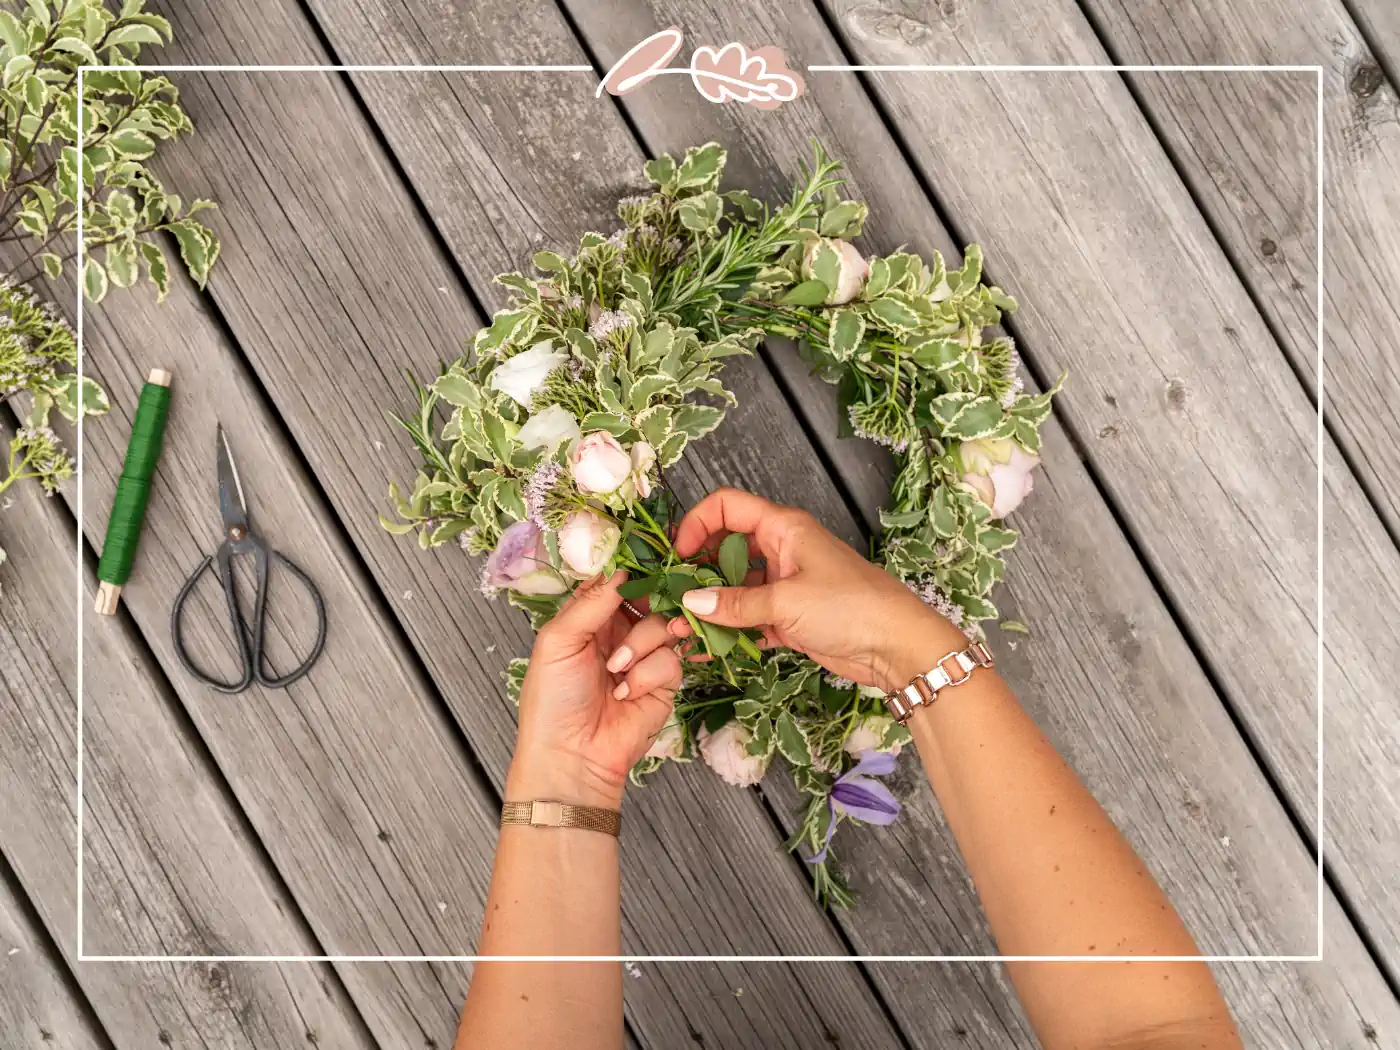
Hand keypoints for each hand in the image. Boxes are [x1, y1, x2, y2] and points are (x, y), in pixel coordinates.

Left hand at [508, 571, 681, 809]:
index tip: (640, 562)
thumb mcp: (558, 641)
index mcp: (588, 619)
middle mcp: (618, 633)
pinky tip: (626, 692)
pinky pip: (670, 659)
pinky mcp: (664, 682)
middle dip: (646, 602)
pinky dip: (648, 674)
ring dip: (640, 644)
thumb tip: (619, 568)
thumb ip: (590, 602)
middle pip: (648, 598)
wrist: (572, 756)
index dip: (627, 571)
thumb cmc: (552, 700)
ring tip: (617, 669)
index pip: (614, 582)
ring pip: (663, 625)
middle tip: (641, 608)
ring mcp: (643, 657)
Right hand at [669, 488, 965, 691]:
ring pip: (734, 587)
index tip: (678, 554)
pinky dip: (728, 631)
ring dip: (709, 606)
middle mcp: (780, 550)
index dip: (697, 523)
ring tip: (680, 629)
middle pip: (725, 548)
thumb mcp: (787, 602)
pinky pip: (748, 618)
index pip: (727, 507)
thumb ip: (736, 603)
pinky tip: (705, 648)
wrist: (897, 646)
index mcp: (783, 528)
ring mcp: (784, 584)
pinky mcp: (788, 617)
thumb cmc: (850, 607)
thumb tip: (690, 603)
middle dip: (696, 570)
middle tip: (671, 596)